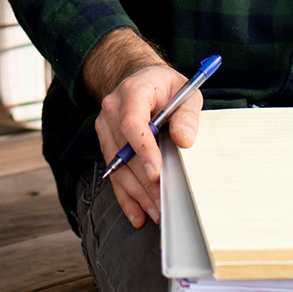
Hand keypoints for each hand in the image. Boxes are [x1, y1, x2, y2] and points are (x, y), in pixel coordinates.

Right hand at [82, 30, 201, 229]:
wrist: (139, 79)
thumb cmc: (164, 87)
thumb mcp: (185, 92)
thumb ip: (187, 115)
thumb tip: (184, 138)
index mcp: (132, 92)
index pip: (133, 123)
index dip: (143, 149)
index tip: (155, 172)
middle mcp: (112, 109)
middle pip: (124, 151)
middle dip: (144, 181)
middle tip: (163, 201)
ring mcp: (105, 126)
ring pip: (117, 167)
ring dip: (136, 193)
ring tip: (156, 212)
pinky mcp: (105, 141)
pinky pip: (113, 172)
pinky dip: (125, 194)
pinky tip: (137, 213)